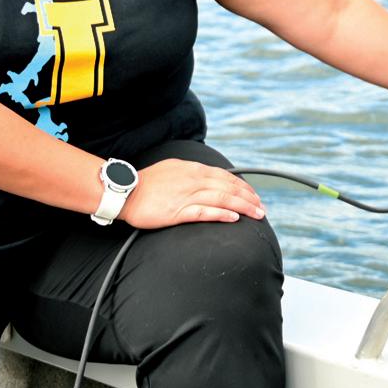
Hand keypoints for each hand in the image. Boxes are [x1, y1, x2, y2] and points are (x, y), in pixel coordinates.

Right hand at [119, 159, 265, 228]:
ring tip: (257, 214)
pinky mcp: (178, 211)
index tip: (253, 195)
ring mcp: (186, 195)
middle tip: (262, 208)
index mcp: (192, 169)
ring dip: (243, 206)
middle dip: (249, 197)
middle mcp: (193, 180)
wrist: (125, 192)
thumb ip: (191, 173)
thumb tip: (206, 178)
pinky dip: (221, 214)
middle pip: (228, 188)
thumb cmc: (146, 183)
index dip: (242, 186)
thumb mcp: (172, 169)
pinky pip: (204, 212)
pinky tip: (234, 218)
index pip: (224, 176)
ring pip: (222, 199)